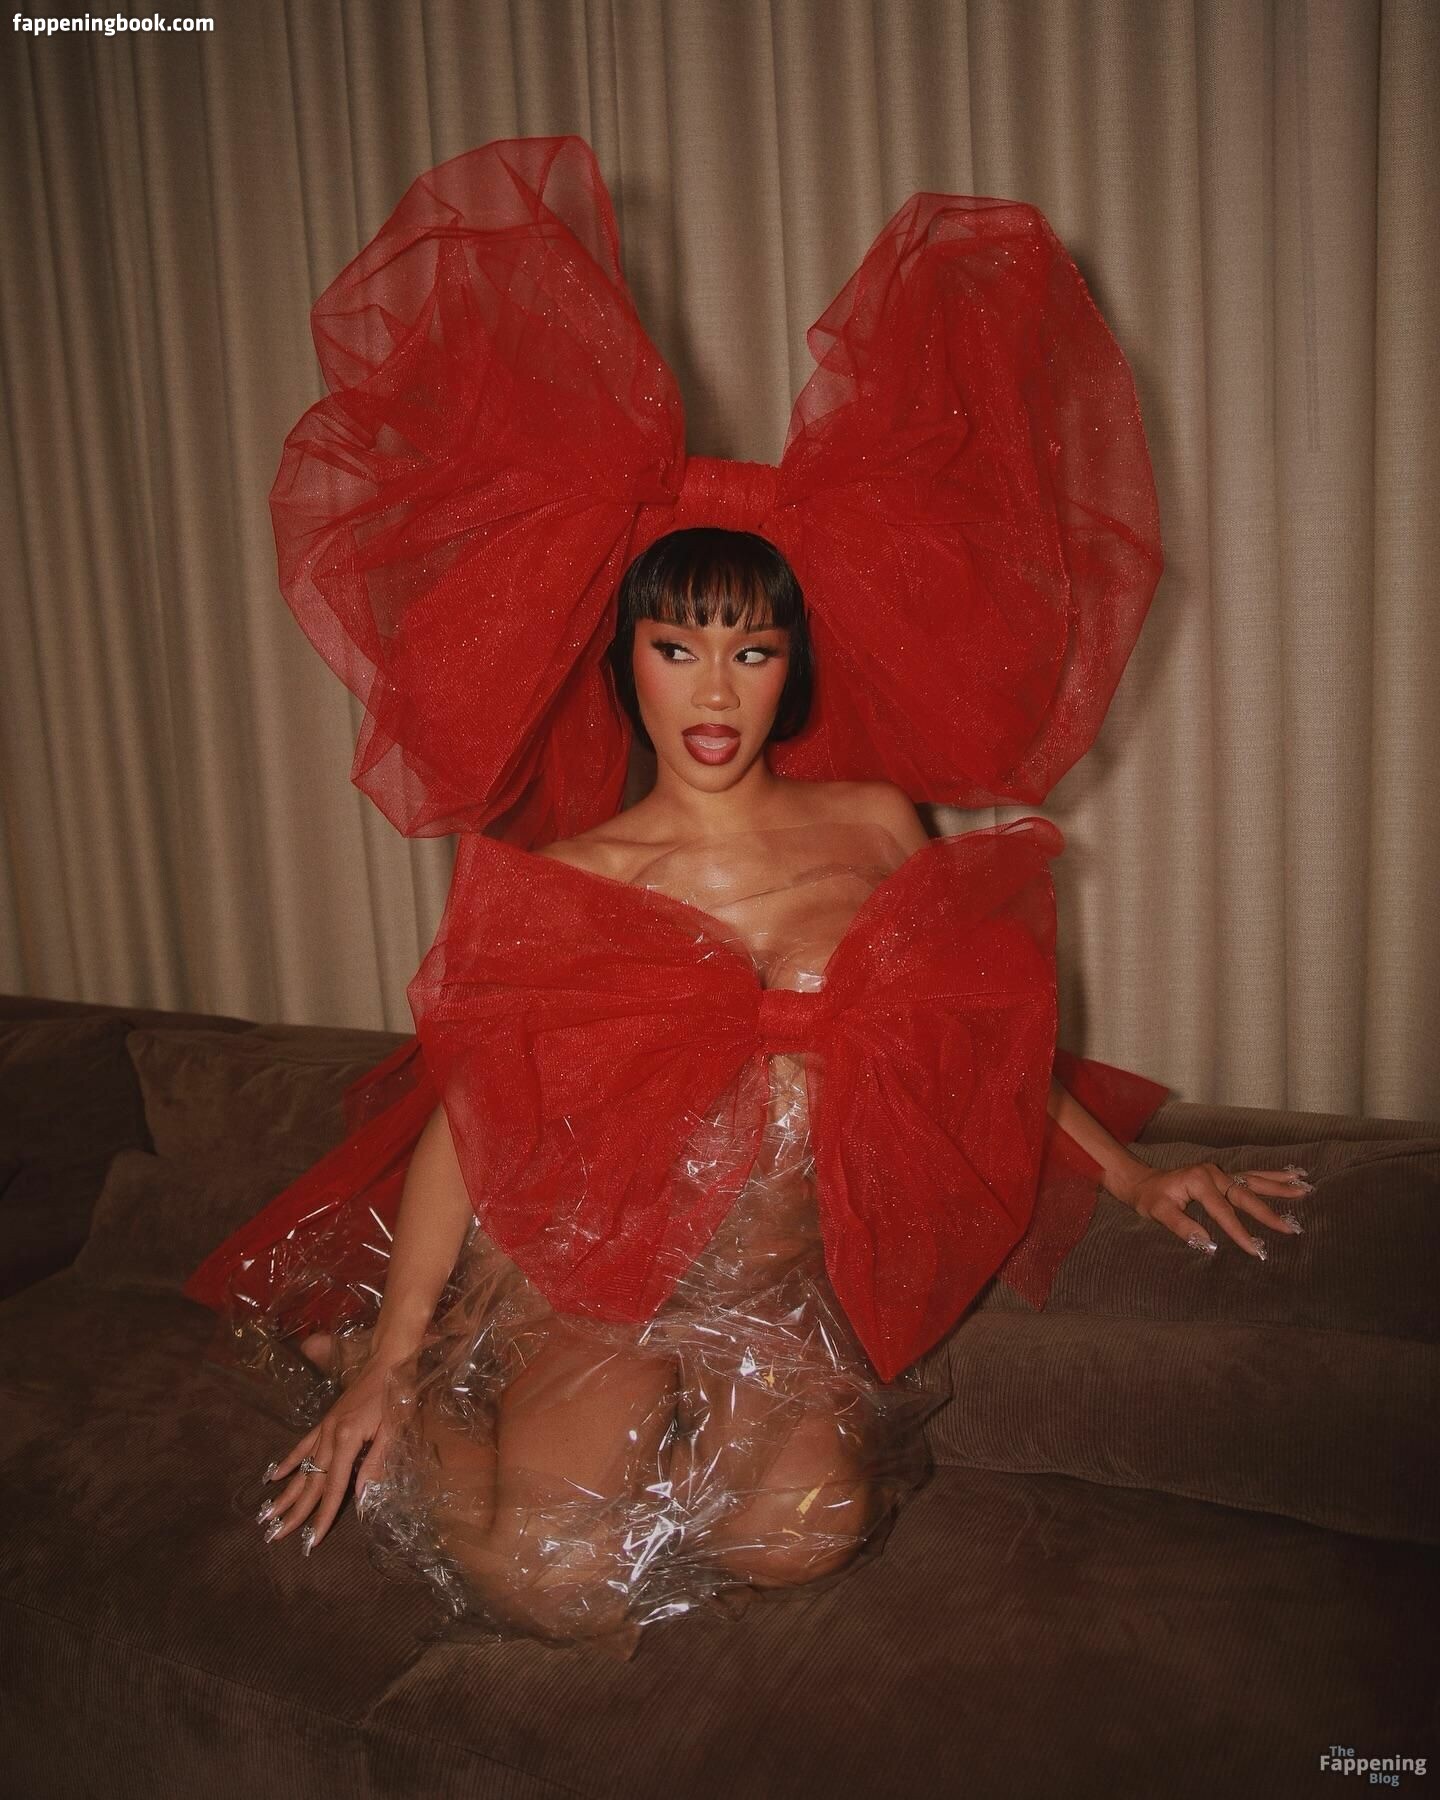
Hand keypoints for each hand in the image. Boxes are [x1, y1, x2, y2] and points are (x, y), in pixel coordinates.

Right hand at [256, 1340, 408, 1554]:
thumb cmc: (396, 1395)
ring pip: (302, 1467)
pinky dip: (288, 1461)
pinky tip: (273, 1476)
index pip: (333, 1487)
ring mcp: (324, 1429)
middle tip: (275, 1537)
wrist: (388, 1360)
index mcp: (347, 1440)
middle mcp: (329, 1437)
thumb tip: (360, 1499)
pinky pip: (302, 1445)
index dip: (322, 1516)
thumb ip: (376, 1464)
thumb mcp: (394, 1430)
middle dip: (294, 1512)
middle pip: (311, 1482)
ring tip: (266, 1514)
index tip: (310, 1541)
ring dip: (285, 1493)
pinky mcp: (326, 1422)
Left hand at [1108, 1160, 1313, 1258]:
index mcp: (1199, 1180)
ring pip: (1255, 1180)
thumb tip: (1207, 1243)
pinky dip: (1272, 1176)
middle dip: (1268, 1212)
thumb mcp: (1158, 1212)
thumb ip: (1181, 1226)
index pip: (1223, 1211)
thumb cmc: (1151, 1198)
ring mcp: (1221, 1172)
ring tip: (1305, 1187)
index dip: (1239, 1231)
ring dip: (1280, 1186)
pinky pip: (1252, 1176)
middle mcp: (1214, 1173)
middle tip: (1290, 1228)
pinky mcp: (1224, 1176)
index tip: (1256, 1249)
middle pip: (1246, 1194)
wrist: (1144, 1182)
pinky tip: (1292, 1174)